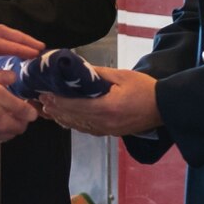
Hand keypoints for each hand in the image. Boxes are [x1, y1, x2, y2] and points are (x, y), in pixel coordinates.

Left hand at [37, 68, 159, 135]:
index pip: (73, 105)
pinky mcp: (108, 133)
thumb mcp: (121, 76)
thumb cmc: (145, 89)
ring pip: (75, 125)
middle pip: (71, 117)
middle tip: (39, 98)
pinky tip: (63, 117)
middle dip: (54, 107)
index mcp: (106, 108)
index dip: (56, 100)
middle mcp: (102, 123)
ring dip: (60, 116)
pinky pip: (84, 129)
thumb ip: (97, 74)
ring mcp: (105, 131)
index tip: (43, 91)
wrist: (164, 108)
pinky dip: (71, 122)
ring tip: (46, 107)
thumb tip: (76, 70)